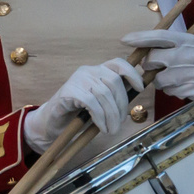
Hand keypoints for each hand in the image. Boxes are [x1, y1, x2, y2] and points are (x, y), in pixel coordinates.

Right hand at [25, 59, 142, 151]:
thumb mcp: (100, 103)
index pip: (118, 63)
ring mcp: (77, 79)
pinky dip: (100, 117)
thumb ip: (113, 97)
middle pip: (114, 82)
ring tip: (111, 130)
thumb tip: (134, 97)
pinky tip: (101, 127)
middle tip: (119, 124)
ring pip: (104, 94)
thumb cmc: (78, 113)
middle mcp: (88, 71)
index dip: (132, 74)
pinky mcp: (69, 91)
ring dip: (111, 115)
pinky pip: (91, 103)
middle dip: (121, 105)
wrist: (52, 122)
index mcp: (97, 71)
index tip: (140, 88)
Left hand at [122, 28, 193, 111]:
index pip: (159, 36)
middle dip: (151, 66)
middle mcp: (190, 54)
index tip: (125, 40)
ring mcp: (193, 73)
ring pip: (160, 80)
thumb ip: (170, 46)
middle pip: (152, 59)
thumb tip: (142, 51)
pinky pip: (171, 92)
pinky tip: (185, 88)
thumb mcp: (192, 47)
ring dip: (163, 83)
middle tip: (160, 68)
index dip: (140, 38)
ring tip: (177, 79)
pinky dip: (174, 92)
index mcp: (188, 40)